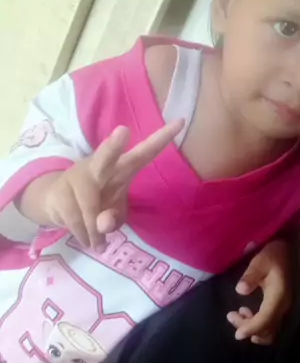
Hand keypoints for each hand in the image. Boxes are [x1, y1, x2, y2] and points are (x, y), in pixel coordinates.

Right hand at [41, 121, 182, 250]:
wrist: (55, 201)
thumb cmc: (97, 202)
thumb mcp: (113, 212)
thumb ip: (114, 219)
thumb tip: (102, 223)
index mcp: (123, 167)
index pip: (145, 152)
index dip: (162, 139)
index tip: (181, 122)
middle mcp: (100, 166)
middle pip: (106, 155)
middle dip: (113, 146)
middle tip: (123, 131)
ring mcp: (78, 176)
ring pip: (90, 208)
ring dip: (95, 230)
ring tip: (98, 240)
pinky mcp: (60, 191)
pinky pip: (76, 221)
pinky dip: (84, 236)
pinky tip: (87, 238)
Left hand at [227, 239, 291, 344]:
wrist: (289, 250)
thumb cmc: (273, 254)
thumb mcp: (260, 261)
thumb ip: (250, 275)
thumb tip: (240, 290)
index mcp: (278, 296)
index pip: (265, 320)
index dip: (251, 328)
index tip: (237, 334)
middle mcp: (283, 306)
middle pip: (267, 329)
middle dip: (248, 328)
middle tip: (231, 316)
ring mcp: (284, 307)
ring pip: (270, 329)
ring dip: (253, 328)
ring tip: (237, 314)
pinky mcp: (281, 306)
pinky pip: (271, 323)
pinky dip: (258, 324)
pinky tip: (246, 311)